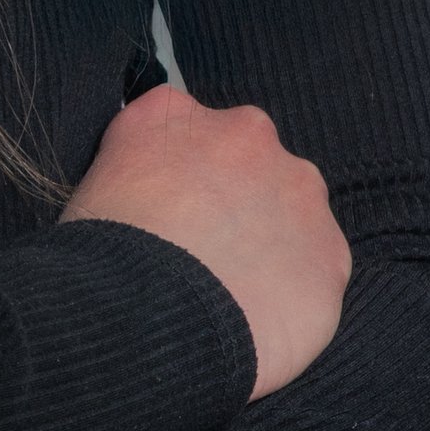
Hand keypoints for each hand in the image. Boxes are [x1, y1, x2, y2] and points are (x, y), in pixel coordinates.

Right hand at [59, 82, 348, 399]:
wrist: (147, 317)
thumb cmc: (104, 251)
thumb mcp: (98, 176)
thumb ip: (139, 157)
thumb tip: (156, 180)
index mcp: (178, 113)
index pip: (187, 133)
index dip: (182, 177)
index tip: (172, 214)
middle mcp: (248, 133)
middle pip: (249, 164)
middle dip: (237, 201)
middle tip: (207, 254)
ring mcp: (298, 193)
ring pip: (291, 213)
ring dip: (273, 241)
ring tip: (236, 292)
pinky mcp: (330, 255)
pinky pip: (317, 269)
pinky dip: (295, 291)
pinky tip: (260, 317)